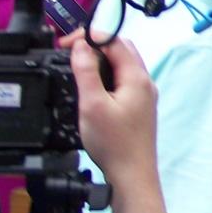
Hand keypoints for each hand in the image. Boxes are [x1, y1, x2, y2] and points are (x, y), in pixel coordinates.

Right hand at [68, 35, 157, 183]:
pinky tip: (92, 86)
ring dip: (101, 60)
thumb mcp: (92, 104)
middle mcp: (145, 83)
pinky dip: (106, 75)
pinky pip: (123, 81)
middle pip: (121, 49)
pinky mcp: (139, 108)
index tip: (66, 43)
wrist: (132, 176)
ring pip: (122, 65)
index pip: (114, 41)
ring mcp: (144, 95)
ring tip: (77, 65)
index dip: (89, 36)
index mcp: (137, 77)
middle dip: (95, 44)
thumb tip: (81, 47)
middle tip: (70, 51)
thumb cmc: (115, 144)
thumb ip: (86, 72)